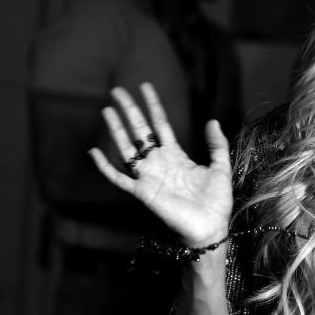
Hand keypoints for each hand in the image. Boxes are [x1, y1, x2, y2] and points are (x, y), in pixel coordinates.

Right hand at [88, 82, 233, 247]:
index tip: (145, 86)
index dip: (153, 106)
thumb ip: (216, 145)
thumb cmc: (216, 202)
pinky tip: (94, 152)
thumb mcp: (220, 167)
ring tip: (107, 110)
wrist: (210, 227)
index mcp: (176, 156)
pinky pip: (118, 179)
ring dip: (116, 129)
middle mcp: (159, 163)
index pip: (160, 125)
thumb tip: (212, 120)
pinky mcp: (142, 192)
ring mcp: (149, 177)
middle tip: (117, 90)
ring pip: (126, 148)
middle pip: (139, 131)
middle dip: (129, 110)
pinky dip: (105, 167)